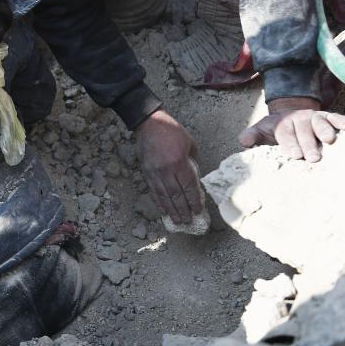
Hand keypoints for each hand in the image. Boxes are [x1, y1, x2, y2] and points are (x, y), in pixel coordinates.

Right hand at [133, 109, 201, 223]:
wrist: (149, 123)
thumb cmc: (172, 131)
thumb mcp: (190, 143)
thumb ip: (192, 161)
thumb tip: (194, 177)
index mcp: (179, 162)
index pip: (188, 187)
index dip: (193, 201)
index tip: (198, 212)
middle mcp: (166, 170)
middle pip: (176, 195)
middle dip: (183, 210)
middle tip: (188, 222)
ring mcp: (154, 172)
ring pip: (163, 196)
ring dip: (171, 210)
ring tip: (177, 221)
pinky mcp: (146, 172)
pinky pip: (153, 190)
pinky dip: (158, 202)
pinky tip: (163, 210)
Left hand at [238, 96, 344, 161]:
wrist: (290, 116)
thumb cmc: (275, 130)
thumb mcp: (261, 132)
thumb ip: (251, 136)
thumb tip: (244, 141)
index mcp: (281, 123)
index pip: (284, 133)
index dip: (289, 143)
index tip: (294, 155)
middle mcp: (298, 118)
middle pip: (303, 130)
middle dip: (308, 143)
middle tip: (313, 157)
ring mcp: (313, 117)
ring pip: (320, 122)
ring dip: (325, 130)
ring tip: (329, 140)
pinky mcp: (327, 117)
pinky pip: (335, 117)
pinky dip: (341, 120)